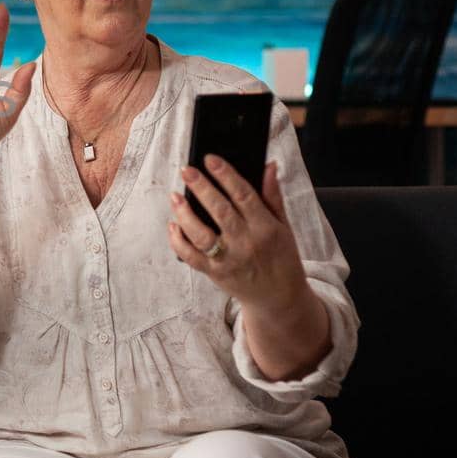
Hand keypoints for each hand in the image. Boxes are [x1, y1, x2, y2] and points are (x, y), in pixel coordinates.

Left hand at [168, 157, 308, 312]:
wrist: (279, 298)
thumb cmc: (281, 257)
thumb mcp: (283, 226)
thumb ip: (273, 196)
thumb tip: (268, 165)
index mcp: (266, 228)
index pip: (244, 195)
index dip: (226, 175)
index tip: (211, 159)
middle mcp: (246, 243)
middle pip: (220, 211)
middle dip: (201, 188)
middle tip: (187, 170)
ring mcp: (228, 260)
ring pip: (201, 234)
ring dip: (184, 214)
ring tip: (175, 196)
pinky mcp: (214, 273)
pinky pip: (191, 256)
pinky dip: (178, 241)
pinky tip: (173, 225)